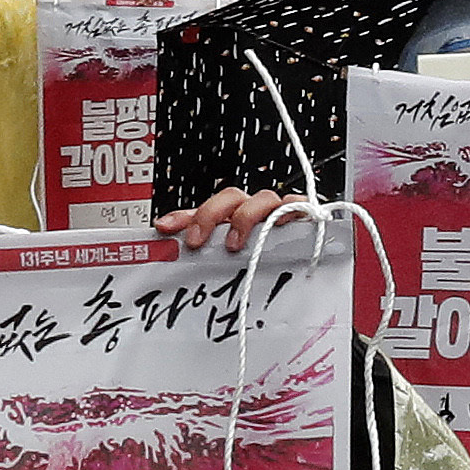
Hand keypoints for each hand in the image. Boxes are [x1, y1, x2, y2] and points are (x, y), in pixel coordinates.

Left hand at [150, 189, 304, 250]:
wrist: (304, 274)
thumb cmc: (266, 264)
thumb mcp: (227, 262)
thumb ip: (203, 256)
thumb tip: (169, 252)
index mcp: (233, 218)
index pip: (204, 208)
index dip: (184, 216)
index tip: (164, 228)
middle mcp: (254, 211)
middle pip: (230, 196)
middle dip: (209, 215)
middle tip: (197, 242)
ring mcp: (277, 212)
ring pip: (262, 198)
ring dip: (244, 218)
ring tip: (234, 244)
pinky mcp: (302, 218)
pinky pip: (297, 205)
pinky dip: (290, 210)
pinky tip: (281, 223)